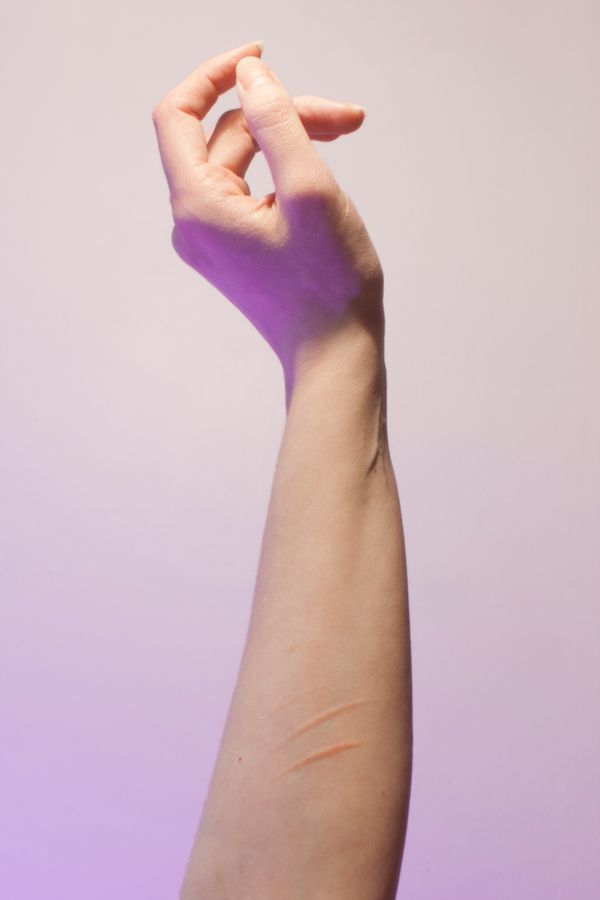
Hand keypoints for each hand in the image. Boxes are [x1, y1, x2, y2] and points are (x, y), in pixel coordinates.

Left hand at [152, 41, 383, 384]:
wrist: (335, 356)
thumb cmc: (328, 286)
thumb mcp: (309, 191)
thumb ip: (277, 122)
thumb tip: (251, 76)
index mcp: (198, 205)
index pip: (178, 114)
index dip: (214, 76)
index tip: (259, 57)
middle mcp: (193, 221)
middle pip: (224, 136)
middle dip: (282, 113)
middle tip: (345, 117)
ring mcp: (213, 238)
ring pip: (242, 161)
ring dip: (289, 138)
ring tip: (345, 135)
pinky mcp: (235, 249)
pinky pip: (249, 190)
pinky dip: (282, 169)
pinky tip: (320, 173)